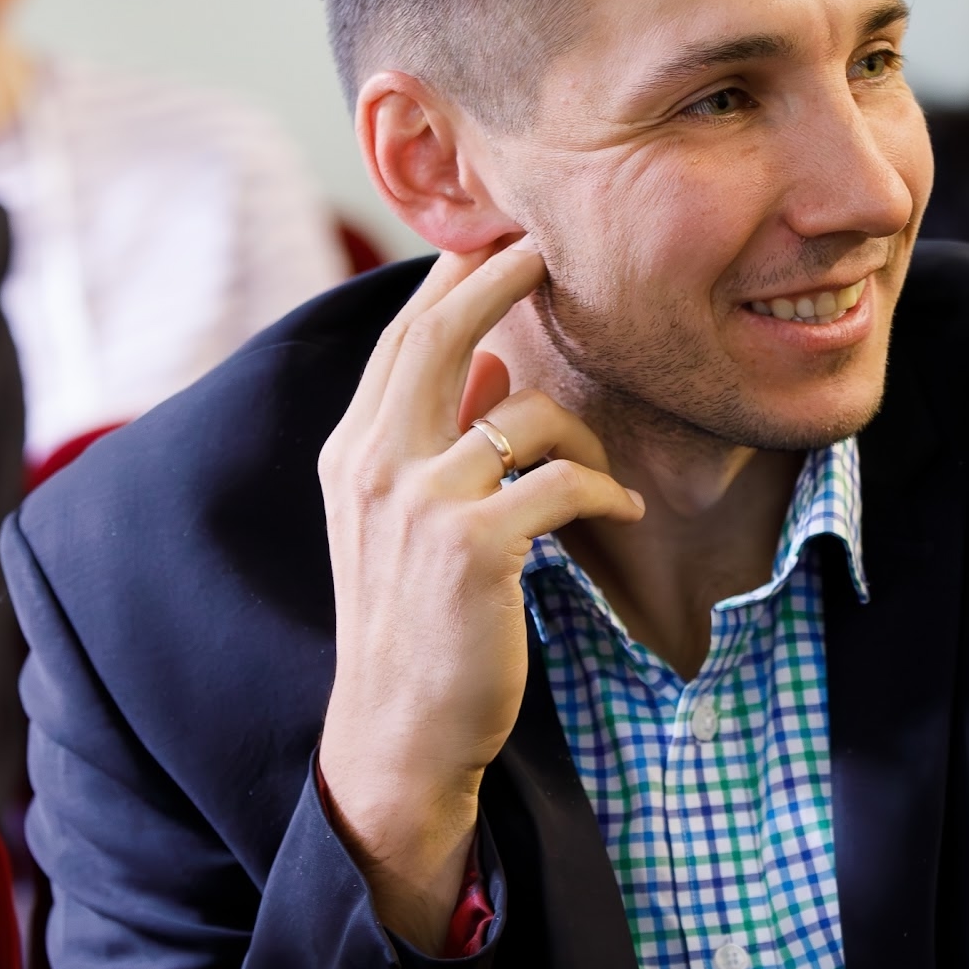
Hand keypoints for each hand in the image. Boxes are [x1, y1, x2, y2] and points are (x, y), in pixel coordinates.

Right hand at [317, 239, 642, 952]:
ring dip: (579, 434)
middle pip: (439, 334)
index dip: (450, 277)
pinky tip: (617, 517)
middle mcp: (373, 465)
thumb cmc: (414, 627)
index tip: (497, 234)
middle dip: (498, 276)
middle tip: (551, 246)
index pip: (401, 339)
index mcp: (351, 454)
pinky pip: (563, 481)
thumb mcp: (402, 523)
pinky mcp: (474, 546)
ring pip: (525, 412)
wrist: (398, 735)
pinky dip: (602, 492)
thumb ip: (435, 438)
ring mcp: (419, 502)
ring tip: (598, 483)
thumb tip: (487, 362)